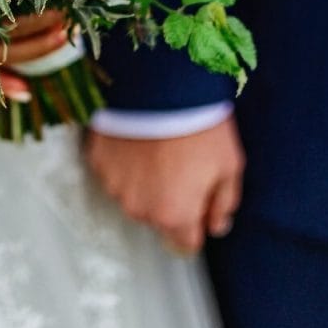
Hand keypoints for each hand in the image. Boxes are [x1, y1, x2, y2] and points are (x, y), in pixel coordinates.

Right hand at [85, 116, 245, 253]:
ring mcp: (113, 185)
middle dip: (168, 199)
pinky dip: (123, 160)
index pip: (184, 243)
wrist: (158, 84)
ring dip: (143, 181)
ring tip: (156, 147)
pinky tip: (136, 138)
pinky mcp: (97, 160)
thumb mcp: (229, 165)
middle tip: (179, 163)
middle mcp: (140, 208)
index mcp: (174, 215)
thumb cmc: (198, 124)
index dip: (195, 223)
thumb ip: (224, 203)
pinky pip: (112, 171)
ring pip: (132, 195)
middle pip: (157, 218)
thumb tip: (217, 225)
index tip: (199, 199)